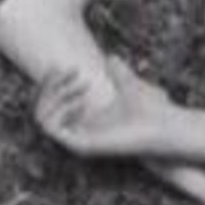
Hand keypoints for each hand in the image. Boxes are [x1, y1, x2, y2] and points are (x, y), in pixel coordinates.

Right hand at [35, 56, 170, 156]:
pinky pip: (53, 129)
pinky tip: (80, 99)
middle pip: (40, 110)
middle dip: (49, 86)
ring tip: (80, 82)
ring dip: (55, 96)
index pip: (50, 104)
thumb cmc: (151, 109)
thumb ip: (118, 73)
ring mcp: (78, 140)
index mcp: (85, 120)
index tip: (61, 66)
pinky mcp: (82, 146)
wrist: (164, 124)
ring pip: (42, 119)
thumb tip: (111, 57)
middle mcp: (77, 131)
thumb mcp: (129, 84)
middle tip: (70, 70)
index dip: (49, 84)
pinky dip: (60, 110)